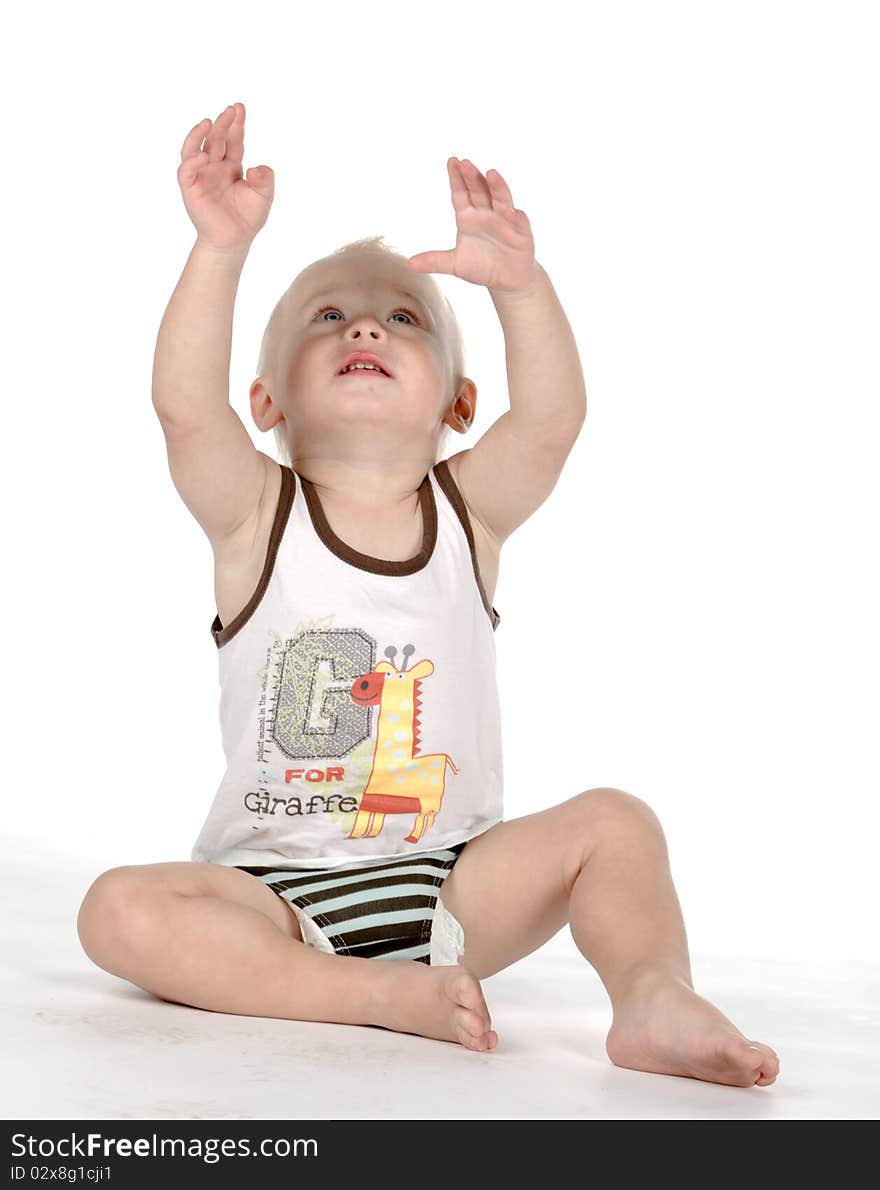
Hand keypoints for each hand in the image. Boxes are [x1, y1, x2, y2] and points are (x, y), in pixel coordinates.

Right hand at [177, 102, 274, 252]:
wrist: (234, 241)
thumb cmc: (248, 219)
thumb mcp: (264, 196)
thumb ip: (265, 179)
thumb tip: (255, 167)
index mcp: (231, 166)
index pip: (233, 140)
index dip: (236, 125)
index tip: (239, 108)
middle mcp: (214, 167)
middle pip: (216, 139)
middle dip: (222, 123)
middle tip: (230, 110)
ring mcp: (201, 175)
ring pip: (195, 148)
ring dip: (200, 134)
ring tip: (209, 122)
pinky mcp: (190, 188)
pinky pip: (186, 170)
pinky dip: (192, 161)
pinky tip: (203, 154)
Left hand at [406, 158, 537, 293]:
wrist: (507, 281)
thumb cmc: (482, 266)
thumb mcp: (455, 265)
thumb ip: (435, 261)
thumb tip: (410, 264)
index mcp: (468, 217)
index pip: (461, 193)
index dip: (456, 178)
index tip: (451, 161)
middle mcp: (486, 213)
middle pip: (479, 190)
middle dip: (472, 177)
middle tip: (465, 163)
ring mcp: (505, 220)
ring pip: (500, 198)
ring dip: (497, 186)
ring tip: (491, 174)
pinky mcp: (521, 232)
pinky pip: (519, 221)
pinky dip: (516, 216)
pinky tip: (511, 212)